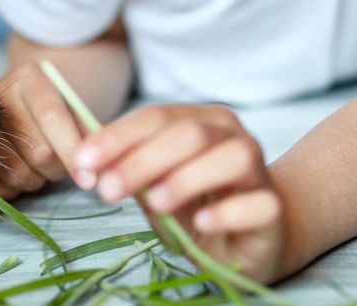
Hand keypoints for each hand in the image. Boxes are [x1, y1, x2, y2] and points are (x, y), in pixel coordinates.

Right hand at [0, 63, 85, 198]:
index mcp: (28, 81)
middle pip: (39, 151)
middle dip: (56, 167)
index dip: (71, 150)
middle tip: (56, 162)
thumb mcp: (67, 108)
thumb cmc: (44, 112)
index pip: (52, 116)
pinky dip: (14, 189)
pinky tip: (13, 170)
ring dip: (35, 179)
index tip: (88, 180)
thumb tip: (105, 164)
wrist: (1, 109)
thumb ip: (85, 131)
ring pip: (20, 174)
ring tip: (33, 164)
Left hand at [72, 104, 283, 281]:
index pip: (155, 118)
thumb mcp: (150, 185)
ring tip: (157, 204)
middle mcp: (231, 136)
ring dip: (188, 178)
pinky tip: (201, 222)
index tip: (83, 162)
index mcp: (198, 121)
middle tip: (108, 190)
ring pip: (232, 158)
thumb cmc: (191, 204)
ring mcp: (258, 171)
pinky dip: (226, 212)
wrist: (242, 239)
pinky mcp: (273, 210)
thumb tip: (86, 162)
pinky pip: (258, 204)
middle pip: (190, 134)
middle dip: (143, 160)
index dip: (117, 137)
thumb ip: (124, 169)